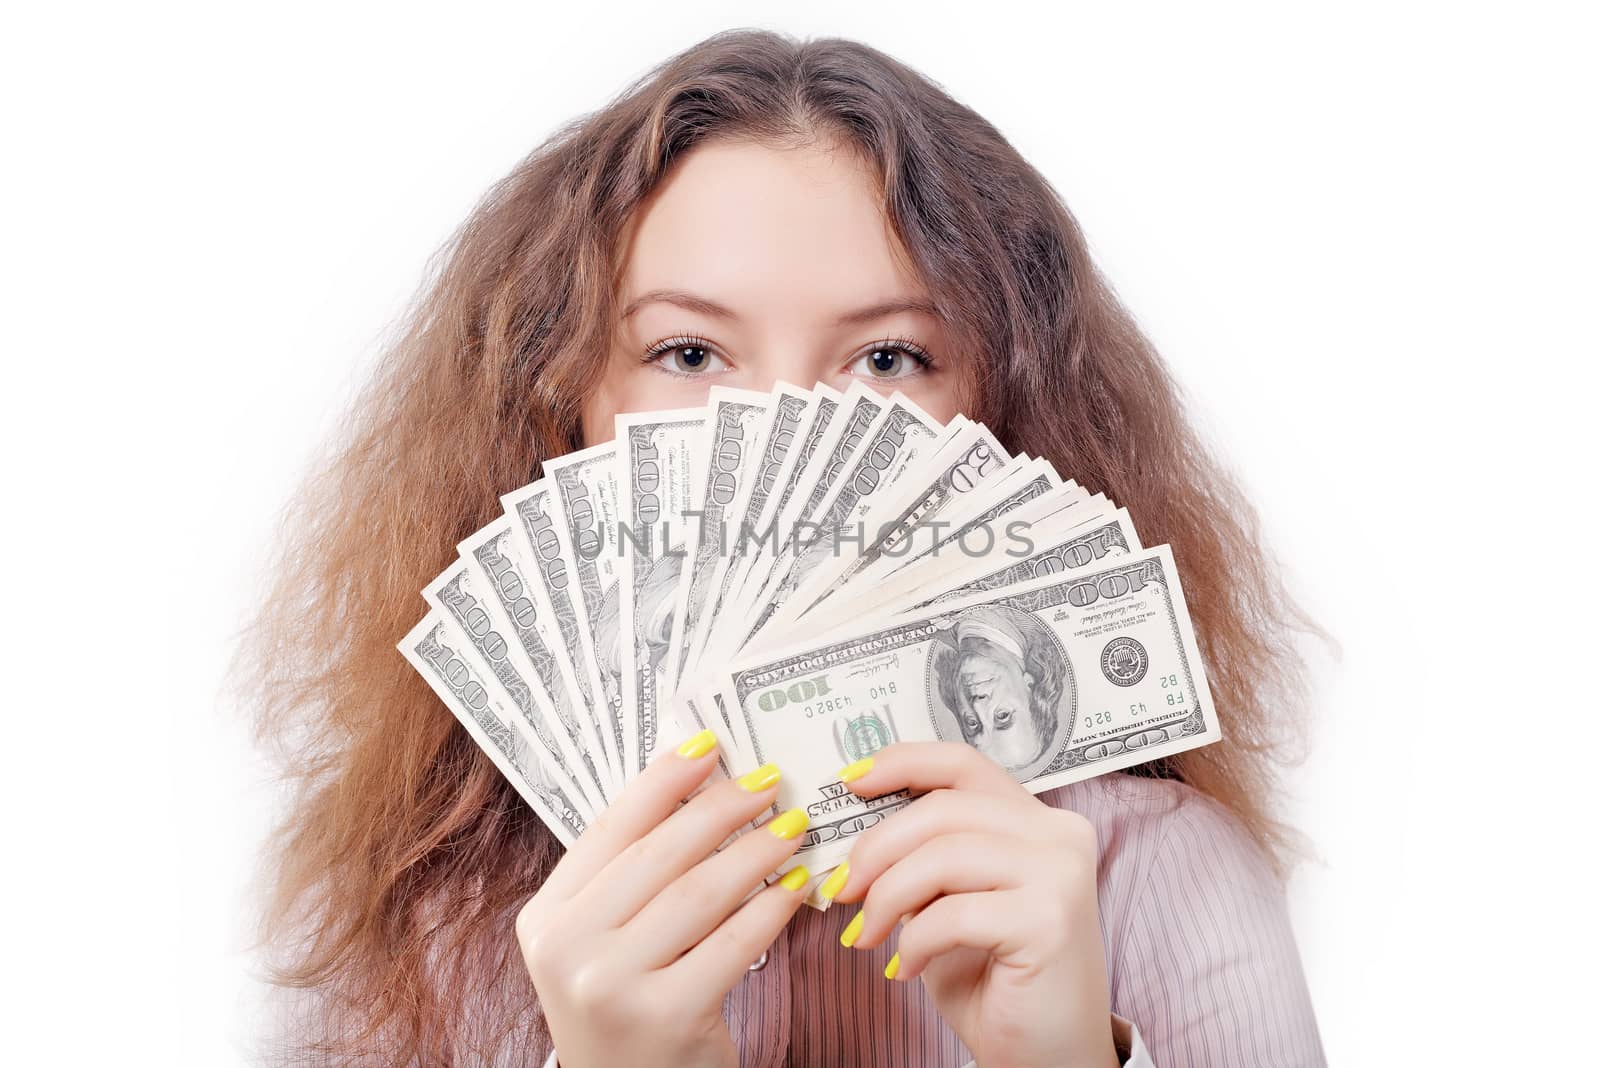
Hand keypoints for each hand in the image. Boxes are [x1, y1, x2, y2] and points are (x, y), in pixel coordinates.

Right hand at [515, 730, 810, 1067]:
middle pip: (659, 855)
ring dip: (757, 852)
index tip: (708, 746)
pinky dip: (772, 908)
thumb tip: (699, 783)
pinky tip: (797, 887)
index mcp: (546, 917)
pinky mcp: (666, 1016)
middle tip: (768, 783)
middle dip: (721, 809)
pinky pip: (734, 943)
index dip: (662, 781)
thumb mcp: (604, 939)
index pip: (609, 829)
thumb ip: (633, 874)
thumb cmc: (628, 1004)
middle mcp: (568, 949)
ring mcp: (612, 986)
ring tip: (792, 828)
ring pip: (701, 893)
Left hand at [828, 741, 1120, 1067]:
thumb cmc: (997, 981)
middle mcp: (1060, 836)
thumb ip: (926, 858)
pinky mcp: (1050, 921)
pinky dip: (913, 941)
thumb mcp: (951, 902)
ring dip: (888, 898)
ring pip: (941, 856)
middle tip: (843, 889)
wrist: (1048, 1060)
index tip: (851, 780)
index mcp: (1038, 821)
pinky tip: (905, 968)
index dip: (902, 763)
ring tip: (867, 934)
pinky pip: (951, 913)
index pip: (963, 765)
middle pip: (943, 809)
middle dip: (876, 848)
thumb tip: (856, 833)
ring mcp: (1061, 875)